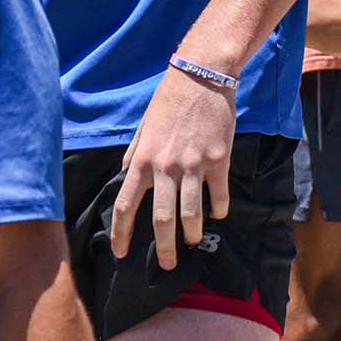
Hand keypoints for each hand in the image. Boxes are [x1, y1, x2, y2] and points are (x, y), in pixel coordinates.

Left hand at [111, 63, 238, 269]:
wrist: (202, 76)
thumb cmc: (169, 99)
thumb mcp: (144, 126)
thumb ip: (135, 153)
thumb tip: (125, 174)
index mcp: (143, 160)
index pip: (125, 204)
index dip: (121, 233)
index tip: (120, 252)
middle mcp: (166, 167)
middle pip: (161, 219)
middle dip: (164, 248)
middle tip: (168, 265)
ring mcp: (194, 165)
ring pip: (192, 213)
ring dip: (193, 233)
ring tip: (194, 241)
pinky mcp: (219, 161)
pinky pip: (219, 195)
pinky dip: (219, 209)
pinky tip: (218, 213)